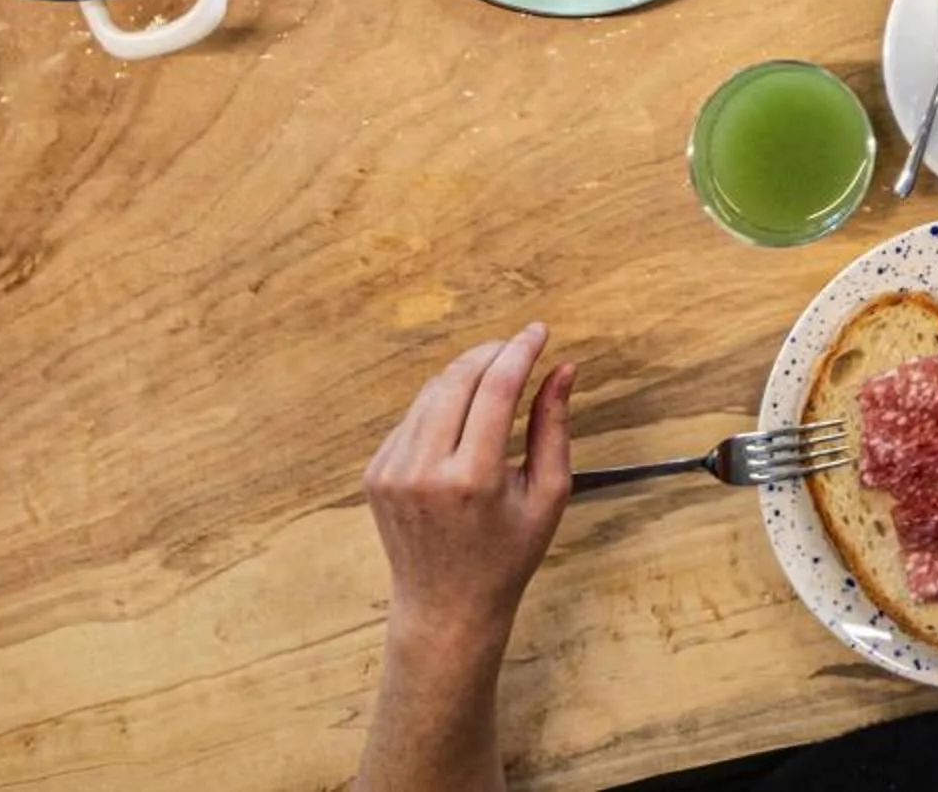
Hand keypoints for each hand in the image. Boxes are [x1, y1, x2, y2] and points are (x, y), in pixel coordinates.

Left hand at [363, 324, 574, 648]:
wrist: (445, 607)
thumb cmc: (508, 555)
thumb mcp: (548, 495)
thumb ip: (554, 427)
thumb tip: (562, 368)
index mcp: (472, 477)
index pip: (496, 388)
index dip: (520, 350)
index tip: (539, 331)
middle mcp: (424, 470)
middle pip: (458, 379)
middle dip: (491, 352)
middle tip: (518, 345)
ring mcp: (392, 471)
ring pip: (431, 392)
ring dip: (465, 373)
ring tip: (496, 374)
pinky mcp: (375, 474)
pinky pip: (412, 417)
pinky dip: (441, 403)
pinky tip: (463, 415)